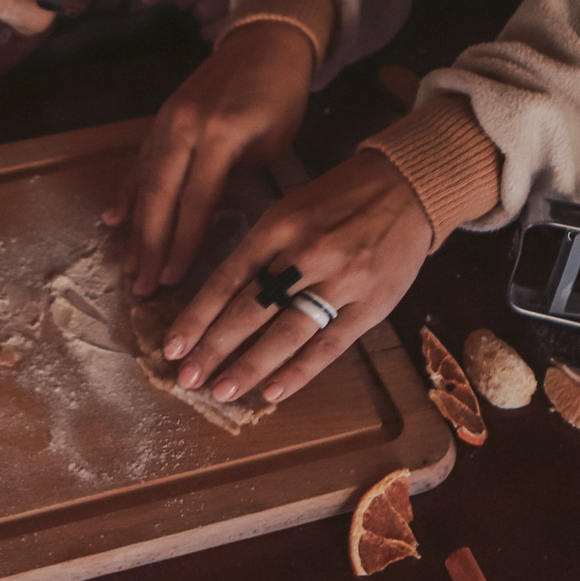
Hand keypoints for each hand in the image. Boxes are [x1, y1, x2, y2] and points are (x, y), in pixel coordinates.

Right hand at [107, 19, 317, 295]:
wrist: (265, 40)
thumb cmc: (281, 95)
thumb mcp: (274, 140)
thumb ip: (240, 177)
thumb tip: (211, 220)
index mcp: (222, 132)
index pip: (197, 199)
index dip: (183, 242)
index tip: (174, 278)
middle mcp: (187, 126)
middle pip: (161, 195)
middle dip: (150, 244)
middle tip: (142, 285)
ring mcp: (168, 120)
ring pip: (145, 180)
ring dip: (135, 226)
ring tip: (129, 265)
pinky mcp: (161, 117)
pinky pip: (139, 160)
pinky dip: (126, 191)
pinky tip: (113, 219)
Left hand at [162, 151, 430, 403]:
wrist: (406, 188)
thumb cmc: (337, 200)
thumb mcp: (290, 209)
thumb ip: (259, 249)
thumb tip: (218, 297)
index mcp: (278, 226)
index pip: (227, 278)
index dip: (198, 315)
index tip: (173, 345)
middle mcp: (306, 253)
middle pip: (250, 309)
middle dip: (214, 347)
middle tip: (186, 377)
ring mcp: (341, 281)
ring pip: (286, 332)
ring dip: (250, 366)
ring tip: (221, 391)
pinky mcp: (372, 304)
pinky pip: (329, 345)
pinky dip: (299, 371)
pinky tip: (272, 392)